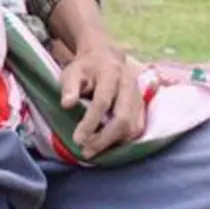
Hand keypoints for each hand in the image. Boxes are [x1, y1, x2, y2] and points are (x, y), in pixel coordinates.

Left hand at [61, 38, 145, 158]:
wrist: (106, 56)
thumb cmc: (86, 67)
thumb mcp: (73, 71)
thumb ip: (69, 87)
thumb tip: (66, 105)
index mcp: (111, 72)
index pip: (102, 101)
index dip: (90, 122)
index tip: (77, 139)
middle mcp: (129, 84)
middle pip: (122, 118)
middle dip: (104, 139)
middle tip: (86, 151)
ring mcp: (139, 96)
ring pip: (133, 127)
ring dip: (114, 143)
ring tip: (94, 151)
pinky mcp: (143, 106)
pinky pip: (138, 128)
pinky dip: (124, 141)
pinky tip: (108, 147)